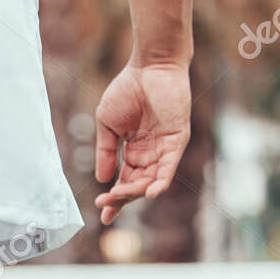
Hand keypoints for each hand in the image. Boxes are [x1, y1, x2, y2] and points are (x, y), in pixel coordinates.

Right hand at [94, 62, 192, 225]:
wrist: (149, 66)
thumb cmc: (127, 89)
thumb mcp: (108, 125)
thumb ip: (105, 152)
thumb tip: (103, 180)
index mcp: (134, 149)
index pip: (125, 179)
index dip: (115, 197)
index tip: (102, 212)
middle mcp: (151, 153)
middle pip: (137, 184)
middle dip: (121, 197)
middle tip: (104, 205)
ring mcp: (165, 148)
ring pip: (151, 180)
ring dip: (135, 192)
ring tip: (118, 197)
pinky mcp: (177, 140)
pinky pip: (170, 167)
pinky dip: (161, 182)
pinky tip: (150, 193)